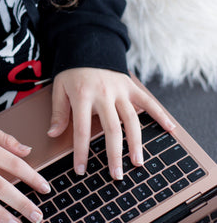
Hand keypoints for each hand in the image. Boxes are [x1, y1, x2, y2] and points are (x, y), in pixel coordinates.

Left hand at [48, 68, 175, 179]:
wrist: (88, 47)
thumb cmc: (72, 72)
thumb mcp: (59, 89)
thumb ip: (58, 112)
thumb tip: (53, 134)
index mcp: (82, 96)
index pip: (81, 130)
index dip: (81, 152)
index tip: (81, 170)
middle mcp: (103, 94)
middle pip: (111, 128)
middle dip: (114, 154)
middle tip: (116, 175)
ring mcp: (120, 90)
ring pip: (131, 119)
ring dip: (136, 142)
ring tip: (138, 162)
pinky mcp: (131, 86)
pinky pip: (148, 101)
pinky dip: (160, 114)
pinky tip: (170, 129)